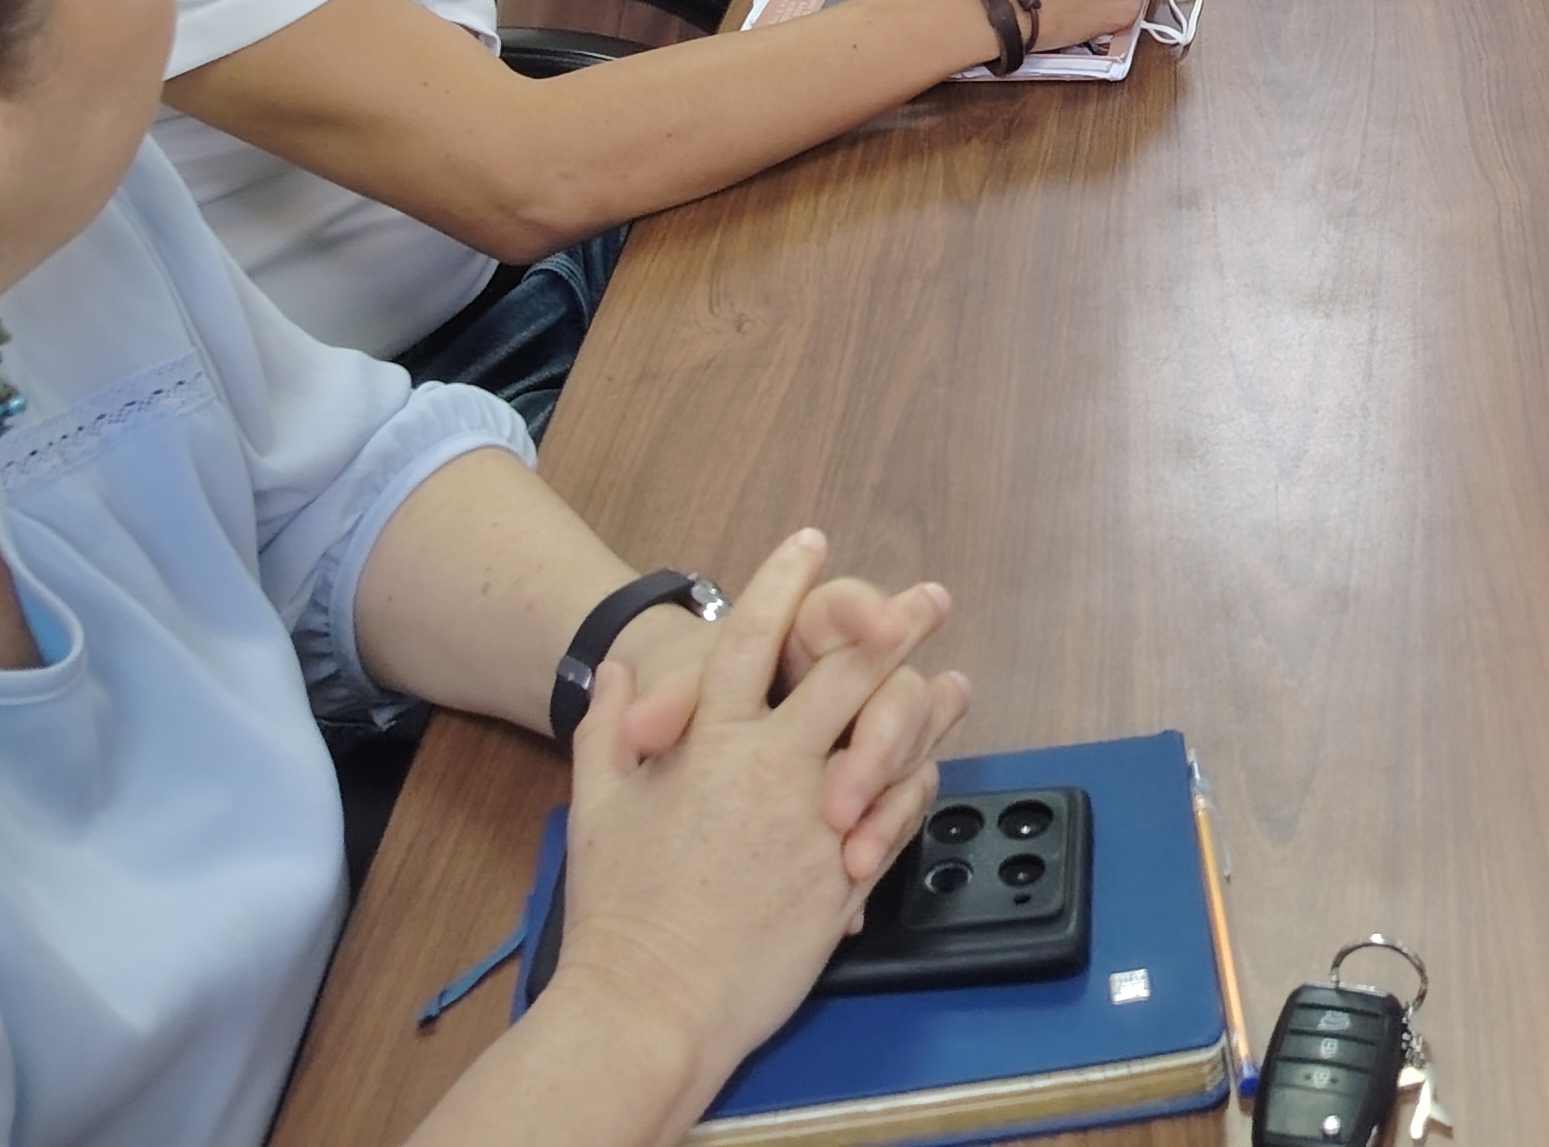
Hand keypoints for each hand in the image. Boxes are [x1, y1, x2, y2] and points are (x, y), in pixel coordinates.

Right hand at [528, 531, 968, 1117]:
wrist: (648, 1007)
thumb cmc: (616, 910)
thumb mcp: (595, 806)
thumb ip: (607, 730)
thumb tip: (618, 674)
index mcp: (711, 741)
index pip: (754, 637)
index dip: (784, 583)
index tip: (811, 542)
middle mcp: (773, 768)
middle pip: (848, 674)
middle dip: (893, 626)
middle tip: (928, 596)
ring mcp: (816, 822)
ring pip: (890, 742)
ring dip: (928, 705)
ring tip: (953, 679)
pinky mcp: (843, 878)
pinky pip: (896, 818)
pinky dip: (916, 788)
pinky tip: (930, 771)